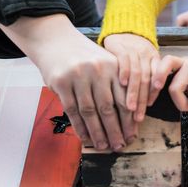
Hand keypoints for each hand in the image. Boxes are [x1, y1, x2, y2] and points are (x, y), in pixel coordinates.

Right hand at [0, 15, 135, 150]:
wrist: (56, 41)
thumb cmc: (84, 56)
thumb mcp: (104, 63)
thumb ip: (116, 84)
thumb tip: (129, 116)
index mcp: (112, 66)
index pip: (123, 98)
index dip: (128, 120)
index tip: (132, 135)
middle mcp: (97, 70)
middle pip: (108, 108)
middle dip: (114, 130)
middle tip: (119, 146)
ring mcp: (78, 76)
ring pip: (89, 111)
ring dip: (97, 132)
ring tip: (103, 146)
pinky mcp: (61, 82)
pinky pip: (72, 110)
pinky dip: (79, 126)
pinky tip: (85, 137)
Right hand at [103, 34, 159, 121]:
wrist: (123, 28)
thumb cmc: (134, 50)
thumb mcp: (144, 61)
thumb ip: (146, 77)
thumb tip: (146, 104)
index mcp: (154, 58)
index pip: (156, 78)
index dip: (153, 93)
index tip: (148, 108)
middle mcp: (145, 54)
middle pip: (146, 79)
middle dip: (143, 99)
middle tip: (138, 116)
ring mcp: (133, 49)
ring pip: (137, 73)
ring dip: (134, 92)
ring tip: (130, 107)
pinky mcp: (120, 46)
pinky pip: (124, 60)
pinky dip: (125, 72)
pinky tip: (122, 84)